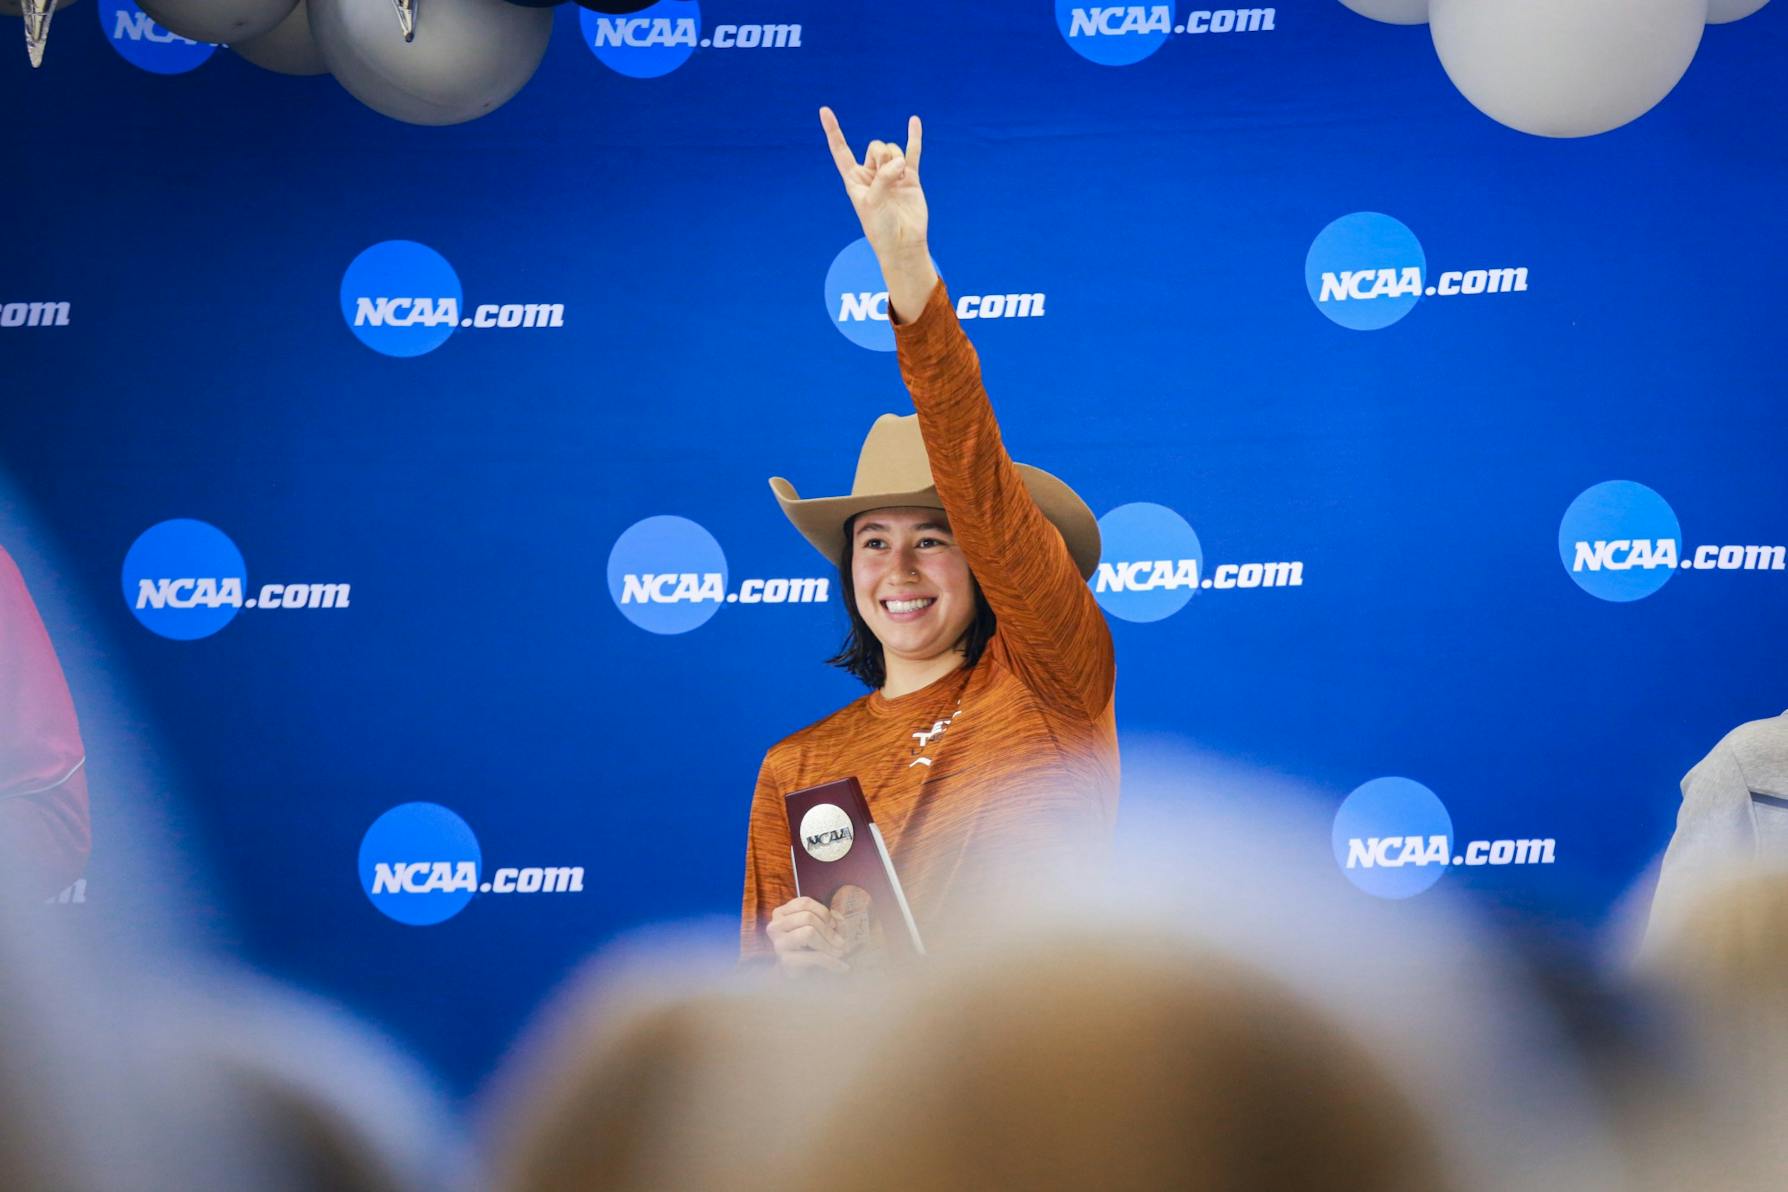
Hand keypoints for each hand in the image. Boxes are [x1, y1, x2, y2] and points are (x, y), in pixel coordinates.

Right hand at [767, 896, 849, 975]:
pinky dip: (831, 961)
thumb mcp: (820, 927)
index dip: (823, 912)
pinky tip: (842, 967)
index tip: (834, 925)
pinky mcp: (785, 960)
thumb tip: (836, 919)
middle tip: (841, 943)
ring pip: (809, 932)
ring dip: (829, 944)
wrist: (796, 972)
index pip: (804, 903)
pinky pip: (813, 956)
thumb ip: (831, 919)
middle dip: (828, 930)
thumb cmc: (808, 945)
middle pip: (808, 917)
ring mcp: (779, 943)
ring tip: (840, 953)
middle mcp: (775, 926)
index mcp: (781, 913)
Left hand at [819, 106, 932, 279]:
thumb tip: (901, 162)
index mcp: (855, 179)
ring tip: (899, 179)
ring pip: (892, 150)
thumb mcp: (872, 202)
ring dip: (896, 161)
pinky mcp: (910, 177)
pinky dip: (914, 137)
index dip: (833, 131)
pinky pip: (912, 152)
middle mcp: (872, 174)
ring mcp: (892, 174)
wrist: (903, 243)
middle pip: (875, 146)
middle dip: (881, 157)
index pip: (841, 151)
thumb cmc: (881, 227)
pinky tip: (914, 121)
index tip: (825, 111)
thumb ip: (883, 178)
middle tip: (886, 177)